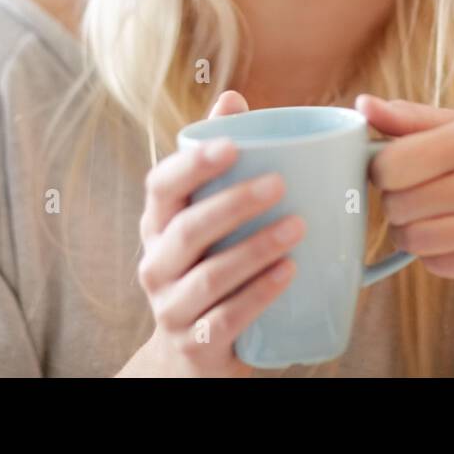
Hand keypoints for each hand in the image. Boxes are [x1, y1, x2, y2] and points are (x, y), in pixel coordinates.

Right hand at [120, 91, 304, 376]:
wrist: (191, 356)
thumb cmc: (208, 266)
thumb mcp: (205, 217)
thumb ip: (217, 162)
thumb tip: (231, 97)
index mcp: (158, 226)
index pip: (160, 187)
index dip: (191, 164)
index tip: (231, 143)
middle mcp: (156, 266)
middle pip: (187, 230)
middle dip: (234, 204)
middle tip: (280, 184)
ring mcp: (172, 309)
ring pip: (209, 276)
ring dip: (255, 249)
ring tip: (297, 227)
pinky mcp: (196, 346)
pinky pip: (226, 318)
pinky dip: (258, 294)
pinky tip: (289, 273)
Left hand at [356, 94, 453, 285]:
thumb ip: (411, 119)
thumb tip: (361, 105)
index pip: (389, 166)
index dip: (382, 172)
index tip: (397, 171)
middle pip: (397, 206)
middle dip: (398, 204)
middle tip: (421, 196)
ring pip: (412, 240)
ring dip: (412, 234)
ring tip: (434, 219)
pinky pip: (436, 265)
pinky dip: (437, 255)